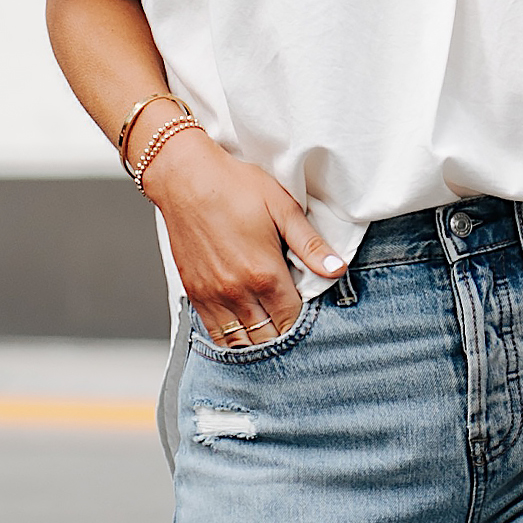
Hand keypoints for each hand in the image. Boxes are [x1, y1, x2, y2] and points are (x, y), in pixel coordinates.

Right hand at [142, 132, 345, 345]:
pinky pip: (216, 334)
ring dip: (259, 344)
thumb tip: (337, 269)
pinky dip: (233, 341)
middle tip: (295, 332)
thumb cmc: (233, 186)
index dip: (305, 326)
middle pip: (268, 338)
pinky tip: (246, 334)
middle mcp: (237, 292)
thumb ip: (311, 245)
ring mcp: (213, 296)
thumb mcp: (282, 208)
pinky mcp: (195, 294)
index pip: (292, 320)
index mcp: (264, 273)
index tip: (313, 321)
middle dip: (285, 338)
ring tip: (273, 336)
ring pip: (241, 344)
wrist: (184, 178)